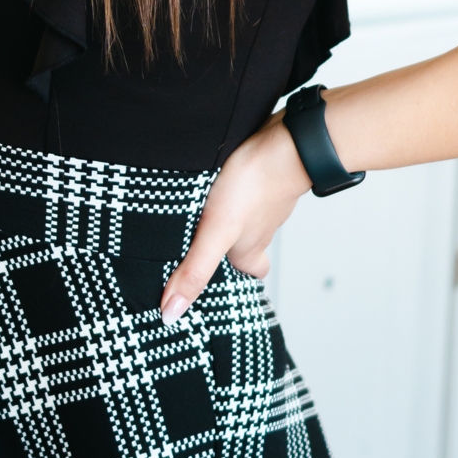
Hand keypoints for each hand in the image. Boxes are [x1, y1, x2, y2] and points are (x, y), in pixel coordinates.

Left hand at [159, 114, 310, 323]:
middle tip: (204, 244)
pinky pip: (246, 190)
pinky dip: (234, 190)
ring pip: (246, 217)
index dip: (235, 279)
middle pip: (246, 245)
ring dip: (229, 217)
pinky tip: (217, 181)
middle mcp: (258, 229)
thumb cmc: (254, 189)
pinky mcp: (260, 176)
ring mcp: (262, 202)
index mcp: (249, 250)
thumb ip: (194, 271)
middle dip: (228, 247)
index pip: (249, 273)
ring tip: (203, 212)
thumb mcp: (215, 234)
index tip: (218, 282)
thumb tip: (172, 312)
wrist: (285, 144)